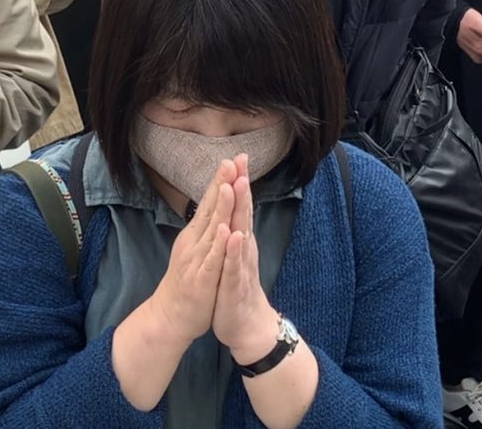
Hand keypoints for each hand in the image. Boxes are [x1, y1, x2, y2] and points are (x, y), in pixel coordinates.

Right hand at [149, 159, 237, 343]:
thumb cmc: (188, 282)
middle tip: (230, 160)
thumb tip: (214, 204)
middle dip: (221, 184)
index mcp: (196, 235)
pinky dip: (219, 245)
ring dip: (221, 208)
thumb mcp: (197, 249)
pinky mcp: (202, 280)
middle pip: (210, 209)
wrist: (171, 317)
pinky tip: (226, 230)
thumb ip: (205, 227)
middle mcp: (195, 243)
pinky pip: (212, 260)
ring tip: (229, 185)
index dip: (221, 181)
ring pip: (212, 230)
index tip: (233, 159)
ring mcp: (197, 260)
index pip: (211, 203)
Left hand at [212, 154, 279, 363]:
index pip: (239, 206)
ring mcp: (241, 264)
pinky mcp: (235, 284)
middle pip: (243, 212)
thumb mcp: (234, 255)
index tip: (236, 156)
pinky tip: (234, 235)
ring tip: (240, 186)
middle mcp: (244, 248)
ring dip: (241, 210)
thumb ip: (235, 231)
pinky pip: (235, 265)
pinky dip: (234, 250)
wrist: (246, 326)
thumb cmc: (236, 288)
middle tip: (241, 160)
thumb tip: (234, 209)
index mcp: (240, 240)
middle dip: (242, 186)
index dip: (237, 182)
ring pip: (241, 233)